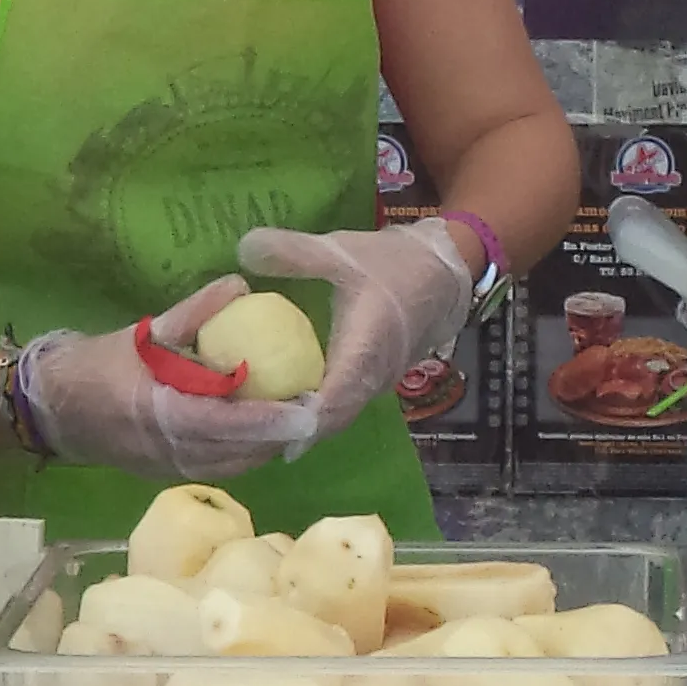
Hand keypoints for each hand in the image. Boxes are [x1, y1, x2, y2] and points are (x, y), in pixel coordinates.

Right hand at [14, 276, 328, 482]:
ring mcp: (167, 468)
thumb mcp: (147, 332)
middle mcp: (167, 448)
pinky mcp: (167, 474)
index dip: (267, 420)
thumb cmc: (100, 364)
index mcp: (160, 411)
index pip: (224, 422)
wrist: (54, 409)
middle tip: (315, 412)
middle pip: (236, 452)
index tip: (305, 411)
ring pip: (231, 466)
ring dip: (265, 448)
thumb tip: (241, 284)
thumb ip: (195, 312)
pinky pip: (216, 469)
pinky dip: (243, 454)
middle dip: (279, 438)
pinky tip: (263, 433)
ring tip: (297, 421)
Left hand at [236, 220, 476, 440]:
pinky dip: (314, 414)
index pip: (331, 401)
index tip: (255, 427)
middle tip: (242, 435)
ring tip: (255, 426)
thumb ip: (295, 252)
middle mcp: (373, 377)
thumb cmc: (393, 263)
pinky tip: (282, 405)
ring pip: (337, 418)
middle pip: (329, 421)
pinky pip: (343, 408)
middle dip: (289, 433)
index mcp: (365, 349)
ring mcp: (378, 384)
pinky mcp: (377, 383)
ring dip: (301, 427)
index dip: (296, 421)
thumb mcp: (342, 251)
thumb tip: (242, 249)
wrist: (444, 273)